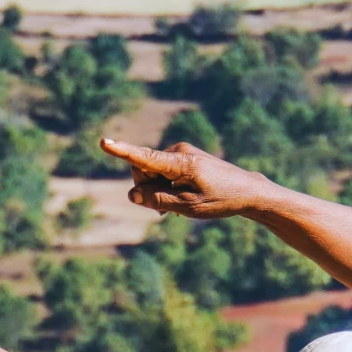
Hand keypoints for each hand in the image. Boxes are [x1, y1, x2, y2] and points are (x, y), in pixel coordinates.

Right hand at [101, 137, 274, 220]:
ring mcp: (180, 153)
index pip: (144, 158)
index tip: (104, 142)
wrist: (247, 191)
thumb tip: (132, 194)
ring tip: (179, 206)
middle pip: (143, 169)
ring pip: (152, 172)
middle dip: (146, 188)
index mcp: (179, 163)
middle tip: (165, 209)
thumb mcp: (187, 206)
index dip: (122, 152)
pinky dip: (165, 186)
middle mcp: (177, 152)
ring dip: (157, 189)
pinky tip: (179, 201)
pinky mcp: (184, 158)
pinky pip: (162, 172)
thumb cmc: (220, 199)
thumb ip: (157, 200)